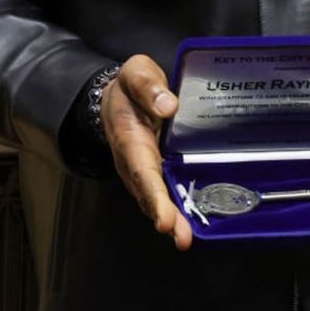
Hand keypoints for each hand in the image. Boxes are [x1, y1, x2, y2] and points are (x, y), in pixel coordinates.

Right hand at [100, 55, 192, 250]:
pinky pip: (165, 190)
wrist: (117, 95)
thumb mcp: (136, 72)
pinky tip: (192, 223)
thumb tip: (168, 106)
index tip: (164, 218)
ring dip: (172, 219)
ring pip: (157, 197)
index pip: (142, 170)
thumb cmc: (129, 85)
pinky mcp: (156, 169)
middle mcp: (135, 161)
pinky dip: (177, 208)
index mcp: (129, 138)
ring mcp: (144, 168)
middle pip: (149, 193)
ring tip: (185, 238)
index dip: (154, 196)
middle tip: (181, 238)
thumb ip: (147, 86)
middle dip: (165, 216)